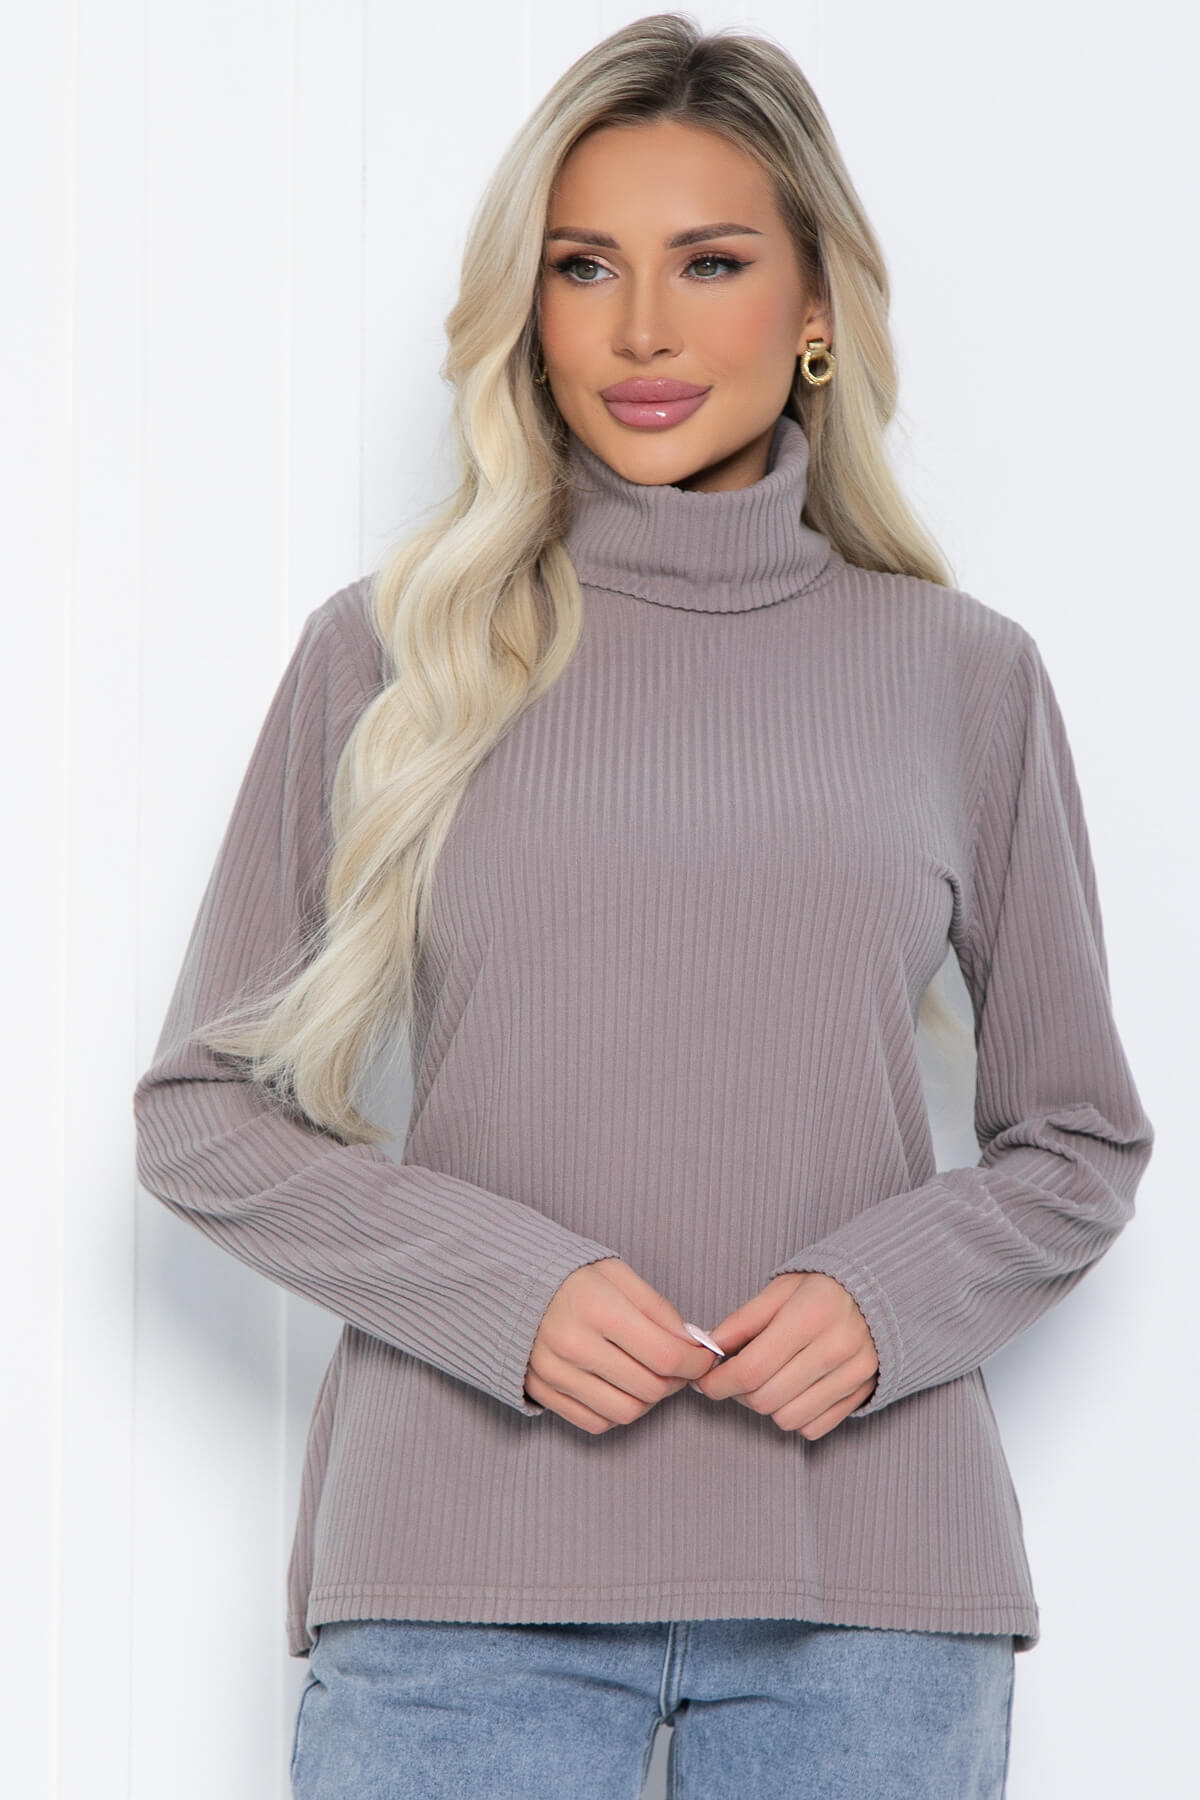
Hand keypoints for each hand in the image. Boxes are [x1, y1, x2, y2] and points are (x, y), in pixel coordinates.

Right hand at [523, 1258, 716, 1433]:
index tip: (703, 1357)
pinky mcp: (542, 1392)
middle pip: (649, 1388)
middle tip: (679, 1366)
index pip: (666, 1356)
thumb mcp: (617, 1274)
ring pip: (626, 1412)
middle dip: (677, 1381)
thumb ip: (657, 1308)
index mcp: (597, 1308)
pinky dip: (617, 1412)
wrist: (508, 1284)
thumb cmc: (570, 1276)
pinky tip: (621, 1387)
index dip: (696, 1363)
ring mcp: (555, 1373)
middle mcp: (573, 1345)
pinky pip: (596, 1423)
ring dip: (649, 1400)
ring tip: (650, 1377)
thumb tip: (691, 1343)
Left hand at [691, 1272, 878, 1439]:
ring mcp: (854, 1374)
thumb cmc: (822, 1288)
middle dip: (738, 1394)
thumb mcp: (780, 1290)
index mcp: (810, 1314)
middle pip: (766, 1399)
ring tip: (766, 1381)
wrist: (881, 1293)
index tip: (705, 1382)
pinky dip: (795, 1417)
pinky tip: (793, 1391)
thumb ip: (742, 1322)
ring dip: (767, 1407)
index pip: (752, 1369)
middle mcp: (836, 1347)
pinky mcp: (863, 1393)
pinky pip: (814, 1428)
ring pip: (788, 1419)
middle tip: (735, 1377)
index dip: (718, 1382)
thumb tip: (707, 1349)